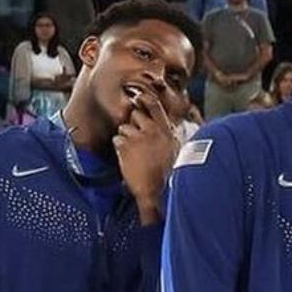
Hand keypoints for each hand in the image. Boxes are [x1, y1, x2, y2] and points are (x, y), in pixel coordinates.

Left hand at [114, 89, 177, 221]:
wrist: (158, 191)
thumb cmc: (168, 175)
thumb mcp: (175, 151)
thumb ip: (169, 135)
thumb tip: (169, 128)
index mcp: (165, 130)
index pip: (154, 105)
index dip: (144, 100)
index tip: (139, 99)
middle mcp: (151, 130)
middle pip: (135, 114)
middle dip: (132, 124)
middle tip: (135, 139)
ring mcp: (137, 138)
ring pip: (124, 128)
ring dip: (125, 138)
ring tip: (132, 153)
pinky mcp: (125, 148)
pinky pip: (116, 140)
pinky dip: (118, 149)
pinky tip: (126, 159)